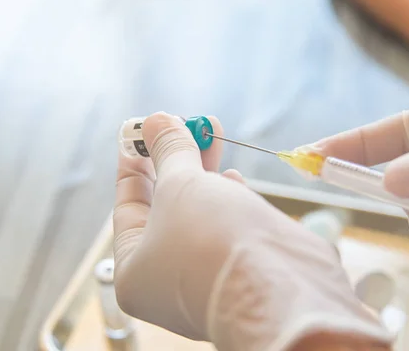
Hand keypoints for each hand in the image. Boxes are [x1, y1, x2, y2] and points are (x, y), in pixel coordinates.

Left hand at [113, 112, 390, 350]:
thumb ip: (169, 150)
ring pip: (199, 210)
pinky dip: (228, 195)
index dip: (135, 162)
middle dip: (177, 158)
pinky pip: (227, 223)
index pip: (129, 205)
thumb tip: (156, 120)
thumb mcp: (180, 185)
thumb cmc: (210, 240)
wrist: (279, 288)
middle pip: (166, 204)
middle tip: (184, 122)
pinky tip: (234, 176)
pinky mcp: (242, 266)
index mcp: (135, 270)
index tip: (141, 129)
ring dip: (206, 170)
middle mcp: (168, 278)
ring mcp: (207, 273)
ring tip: (212, 132)